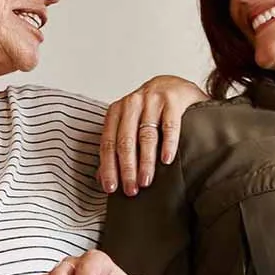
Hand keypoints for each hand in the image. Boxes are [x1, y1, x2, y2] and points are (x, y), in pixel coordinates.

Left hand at [98, 75, 206, 196]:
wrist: (174, 85)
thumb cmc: (149, 111)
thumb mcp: (129, 124)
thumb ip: (116, 147)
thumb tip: (101, 178)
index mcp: (116, 111)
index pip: (108, 143)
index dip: (108, 167)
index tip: (111, 188)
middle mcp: (131, 103)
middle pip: (125, 141)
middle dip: (127, 169)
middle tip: (131, 190)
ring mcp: (152, 100)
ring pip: (146, 136)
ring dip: (146, 162)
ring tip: (146, 181)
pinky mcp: (172, 100)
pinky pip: (169, 126)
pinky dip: (168, 144)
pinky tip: (166, 160)